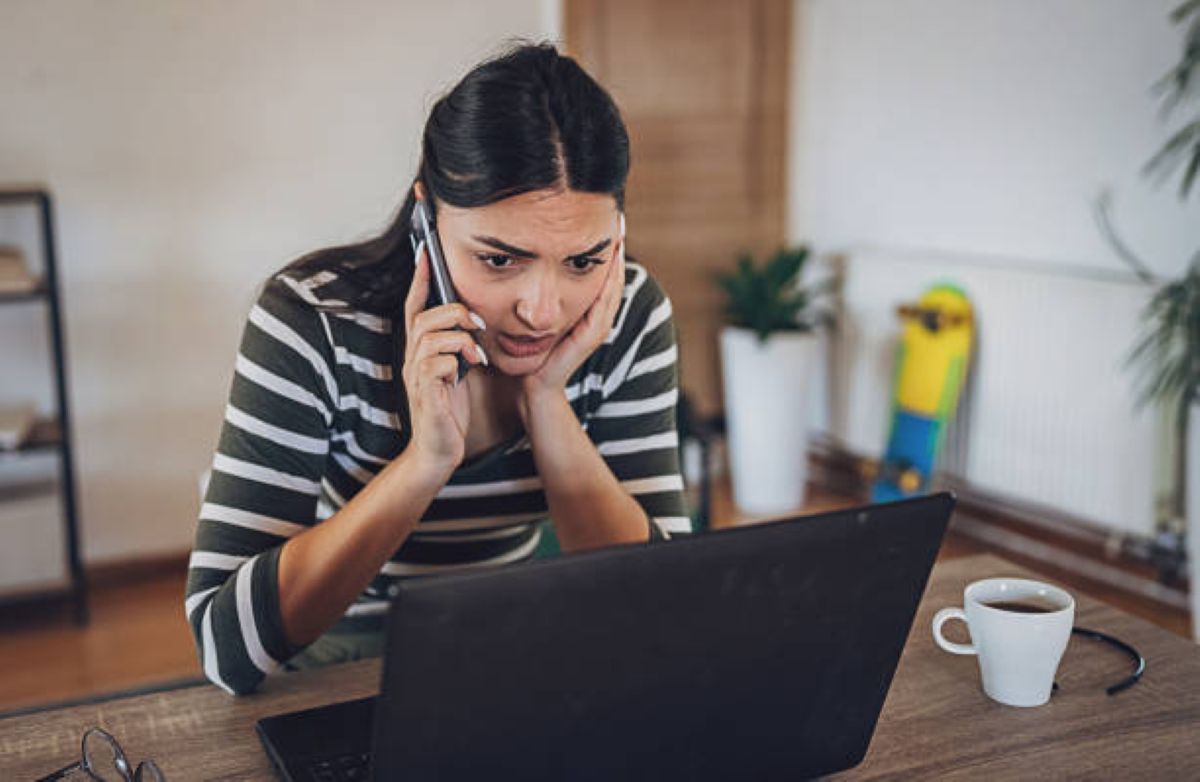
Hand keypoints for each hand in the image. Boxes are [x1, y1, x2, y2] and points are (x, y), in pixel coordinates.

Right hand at [401, 242, 487, 473]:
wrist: (438, 451)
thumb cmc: (448, 410)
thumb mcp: (455, 370)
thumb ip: (457, 346)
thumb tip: (471, 320)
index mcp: (419, 351)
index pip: (414, 307)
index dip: (419, 278)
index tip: (426, 250)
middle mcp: (412, 360)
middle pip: (422, 317)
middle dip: (453, 312)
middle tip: (477, 324)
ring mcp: (416, 377)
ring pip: (430, 337)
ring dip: (460, 339)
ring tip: (477, 355)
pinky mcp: (426, 394)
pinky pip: (437, 364)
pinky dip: (457, 361)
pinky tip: (470, 370)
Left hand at [521, 224, 625, 407]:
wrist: (532, 385)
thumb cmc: (528, 351)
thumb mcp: (531, 314)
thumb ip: (533, 292)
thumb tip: (518, 256)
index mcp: (584, 309)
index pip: (598, 272)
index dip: (603, 247)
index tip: (603, 217)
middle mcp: (595, 316)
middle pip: (611, 275)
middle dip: (615, 246)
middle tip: (618, 216)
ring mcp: (596, 326)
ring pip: (612, 286)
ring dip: (617, 260)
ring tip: (619, 233)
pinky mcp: (591, 335)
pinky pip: (604, 303)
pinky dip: (610, 282)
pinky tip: (611, 262)